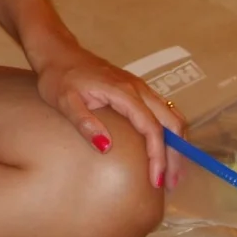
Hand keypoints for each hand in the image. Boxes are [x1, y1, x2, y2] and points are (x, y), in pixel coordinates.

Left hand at [31, 42, 182, 188]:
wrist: (59, 52)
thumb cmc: (59, 77)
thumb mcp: (65, 101)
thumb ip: (85, 122)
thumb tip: (105, 147)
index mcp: (124, 93)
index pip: (151, 127)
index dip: (157, 155)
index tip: (156, 180)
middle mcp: (139, 89)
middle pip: (171, 122)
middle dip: (176, 154)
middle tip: (171, 183)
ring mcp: (140, 88)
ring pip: (171, 116)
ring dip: (177, 144)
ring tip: (172, 173)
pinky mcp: (137, 91)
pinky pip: (162, 113)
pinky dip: (169, 134)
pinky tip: (163, 151)